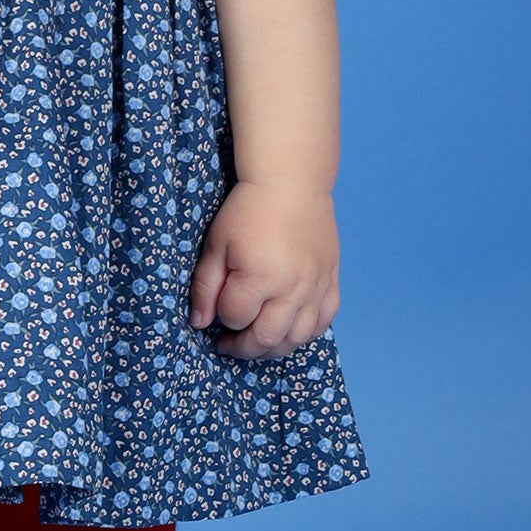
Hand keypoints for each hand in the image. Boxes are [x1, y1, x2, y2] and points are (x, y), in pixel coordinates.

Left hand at [188, 181, 339, 361]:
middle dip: (244, 347)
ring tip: (258, 341)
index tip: (217, 311)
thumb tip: (199, 323)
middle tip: (230, 343)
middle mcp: (292, 288)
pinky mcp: (331, 281)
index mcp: (260, 277)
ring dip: (275, 348)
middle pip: (267, 338)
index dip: (222, 319)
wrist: (291, 183)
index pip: (236, 318)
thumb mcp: (217, 245)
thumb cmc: (248, 210)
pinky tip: (289, 328)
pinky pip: (324, 321)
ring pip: (298, 338)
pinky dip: (307, 333)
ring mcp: (316, 287)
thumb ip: (206, 287)